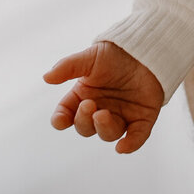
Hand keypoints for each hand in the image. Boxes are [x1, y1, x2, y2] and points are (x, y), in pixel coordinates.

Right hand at [44, 40, 164, 154]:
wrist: (146, 45)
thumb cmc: (116, 52)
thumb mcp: (90, 57)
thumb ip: (68, 66)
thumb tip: (46, 77)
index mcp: (84, 96)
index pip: (66, 116)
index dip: (61, 120)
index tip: (61, 118)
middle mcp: (100, 109)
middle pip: (85, 128)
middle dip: (84, 121)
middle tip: (90, 105)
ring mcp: (121, 115)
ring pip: (108, 133)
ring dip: (103, 128)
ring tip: (102, 114)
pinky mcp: (142, 117)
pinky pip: (136, 137)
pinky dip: (130, 144)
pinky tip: (123, 147)